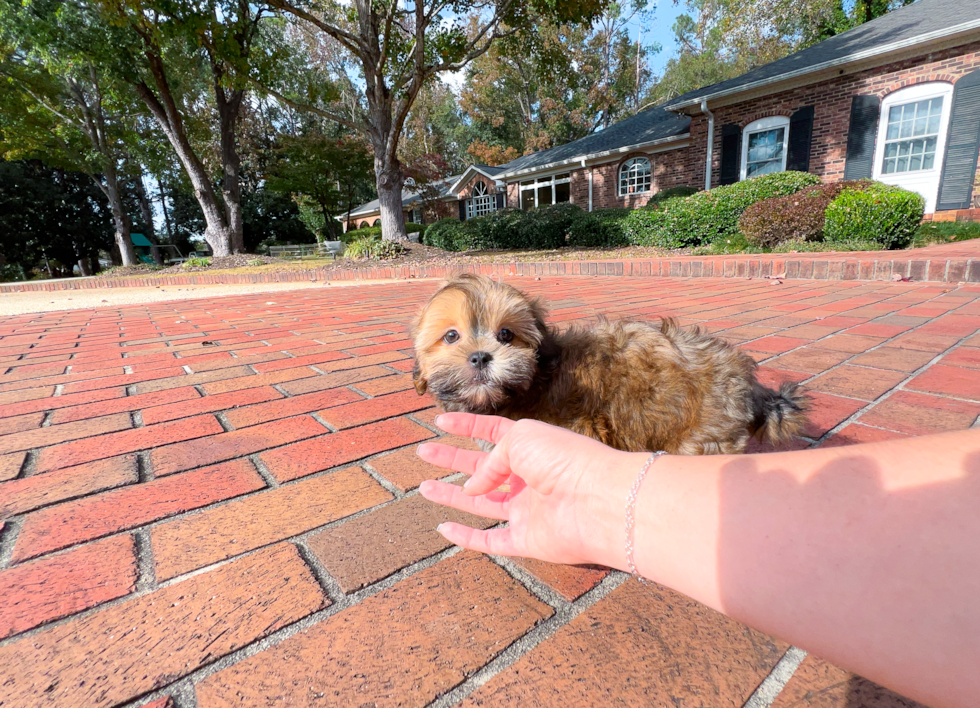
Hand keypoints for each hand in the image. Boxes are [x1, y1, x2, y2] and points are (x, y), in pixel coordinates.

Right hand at [417, 412, 645, 568]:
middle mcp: (528, 477)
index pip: (491, 432)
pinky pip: (490, 540)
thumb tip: (471, 488)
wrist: (596, 501)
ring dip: (451, 495)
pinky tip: (443, 527)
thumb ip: (489, 460)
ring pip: (481, 504)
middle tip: (423, 453)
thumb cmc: (564, 460)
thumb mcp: (519, 440)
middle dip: (452, 459)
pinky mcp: (526, 540)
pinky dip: (466, 537)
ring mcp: (526, 509)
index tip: (439, 422)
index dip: (465, 426)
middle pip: (482, 468)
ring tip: (423, 487)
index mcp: (530, 447)